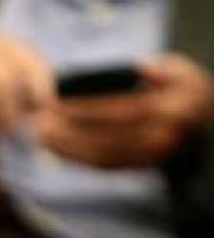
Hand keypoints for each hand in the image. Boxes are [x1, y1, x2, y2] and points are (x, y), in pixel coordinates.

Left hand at [35, 53, 213, 169]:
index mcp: (177, 108)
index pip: (127, 109)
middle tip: (41, 118)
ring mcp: (152, 157)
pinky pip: (103, 165)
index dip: (90, 107)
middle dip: (72, 129)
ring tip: (40, 132)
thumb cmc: (181, 89)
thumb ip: (158, 69)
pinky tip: (53, 147)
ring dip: (67, 146)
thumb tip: (137, 69)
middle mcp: (166, 137)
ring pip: (103, 155)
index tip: (59, 100)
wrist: (203, 125)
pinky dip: (76, 157)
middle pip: (110, 136)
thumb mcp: (179, 70)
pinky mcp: (137, 168)